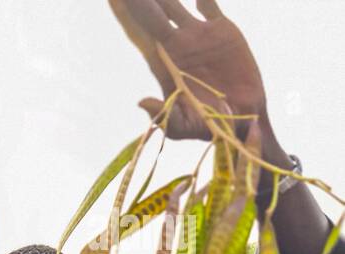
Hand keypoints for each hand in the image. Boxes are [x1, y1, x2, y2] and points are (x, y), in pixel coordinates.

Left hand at [110, 0, 264, 139]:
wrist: (243, 118)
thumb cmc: (207, 127)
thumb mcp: (182, 127)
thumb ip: (162, 117)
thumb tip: (141, 102)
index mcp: (161, 62)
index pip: (138, 32)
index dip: (126, 14)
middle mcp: (175, 45)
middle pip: (151, 13)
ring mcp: (197, 35)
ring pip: (174, 4)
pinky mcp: (222, 31)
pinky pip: (208, 4)